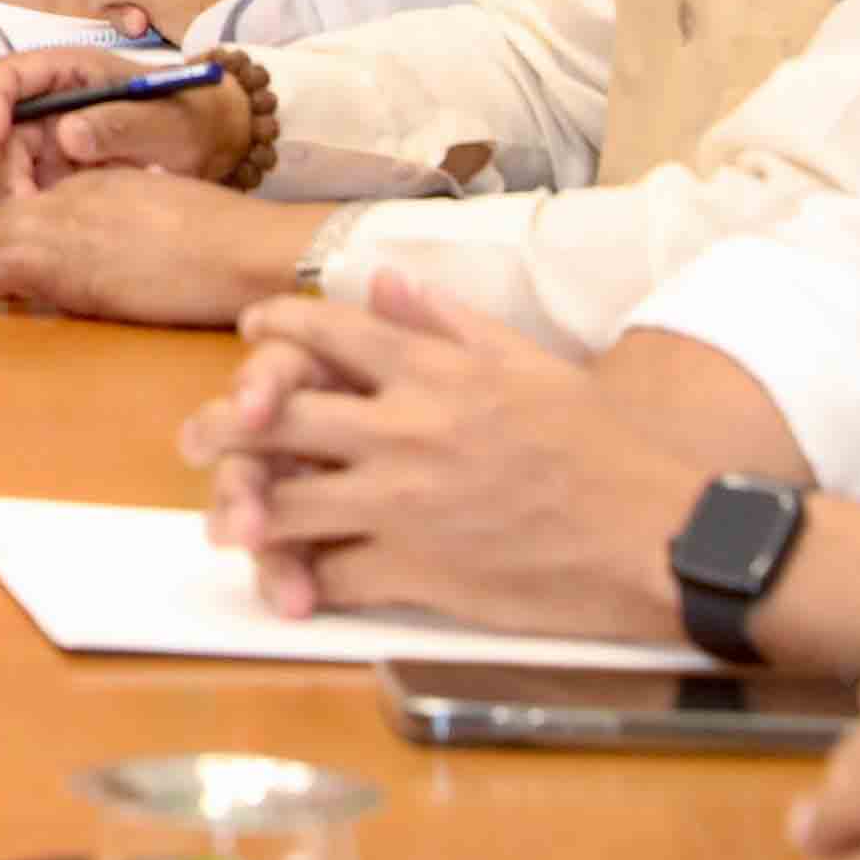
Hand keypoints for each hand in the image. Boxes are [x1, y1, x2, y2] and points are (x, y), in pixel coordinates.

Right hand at [0, 45, 242, 199]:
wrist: (213, 146)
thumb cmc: (190, 119)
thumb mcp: (164, 122)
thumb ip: (118, 125)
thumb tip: (65, 136)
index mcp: (65, 73)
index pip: (4, 75)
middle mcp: (45, 105)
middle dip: (2, 166)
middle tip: (27, 204)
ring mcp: (44, 141)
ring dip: (12, 192)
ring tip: (52, 217)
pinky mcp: (50, 175)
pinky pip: (20, 191)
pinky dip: (30, 210)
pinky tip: (65, 224)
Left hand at [0, 170, 313, 327]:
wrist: (243, 248)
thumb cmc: (228, 237)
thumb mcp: (171, 212)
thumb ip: (137, 221)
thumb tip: (126, 247)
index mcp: (101, 184)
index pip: (37, 205)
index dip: (6, 227)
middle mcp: (75, 199)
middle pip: (4, 217)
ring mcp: (68, 230)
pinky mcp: (70, 266)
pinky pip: (4, 269)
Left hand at [183, 272, 692, 641]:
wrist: (666, 539)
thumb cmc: (607, 450)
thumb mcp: (532, 364)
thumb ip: (450, 321)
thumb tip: (390, 279)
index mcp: (434, 374)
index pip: (325, 332)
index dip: (274, 328)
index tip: (251, 332)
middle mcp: (405, 431)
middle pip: (277, 417)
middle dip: (223, 424)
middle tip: (192, 436)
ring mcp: (405, 504)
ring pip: (288, 501)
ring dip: (244, 508)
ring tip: (222, 515)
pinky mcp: (419, 572)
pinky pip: (335, 573)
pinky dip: (304, 578)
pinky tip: (289, 580)